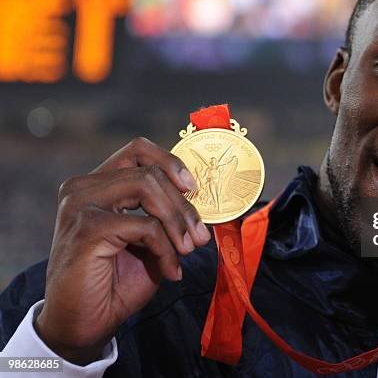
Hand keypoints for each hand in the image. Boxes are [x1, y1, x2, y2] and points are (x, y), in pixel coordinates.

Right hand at [34, 137, 210, 364]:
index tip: (194, 188)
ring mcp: (80, 205)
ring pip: (147, 187)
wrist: (83, 324)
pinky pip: (145, 226)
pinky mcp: (86, 228)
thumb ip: (164, 215)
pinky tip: (170, 271)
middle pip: (149, 171)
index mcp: (97, 185)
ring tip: (190, 249)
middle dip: (183, 204)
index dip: (171, 162)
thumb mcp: (148, 240)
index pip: (137, 151)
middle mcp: (83, 187)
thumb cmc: (115, 282)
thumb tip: (200, 199)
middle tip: (200, 237)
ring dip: (178, 221)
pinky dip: (166, 249)